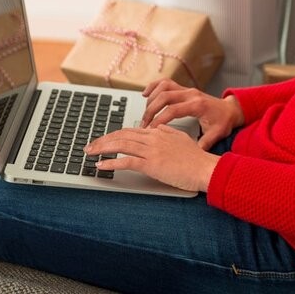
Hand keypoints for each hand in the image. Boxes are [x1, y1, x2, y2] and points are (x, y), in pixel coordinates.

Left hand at [83, 125, 219, 191]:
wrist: (205, 168)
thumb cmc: (196, 158)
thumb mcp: (182, 138)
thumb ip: (169, 131)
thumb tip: (158, 127)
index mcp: (159, 132)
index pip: (130, 130)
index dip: (114, 134)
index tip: (104, 140)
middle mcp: (153, 138)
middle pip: (121, 135)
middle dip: (103, 140)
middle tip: (89, 146)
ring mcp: (152, 150)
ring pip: (121, 145)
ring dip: (102, 148)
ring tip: (89, 153)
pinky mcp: (152, 164)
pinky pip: (126, 161)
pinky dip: (111, 163)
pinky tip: (101, 165)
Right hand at [141, 79, 244, 149]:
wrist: (231, 109)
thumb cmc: (224, 121)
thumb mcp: (217, 134)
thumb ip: (205, 143)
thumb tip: (193, 155)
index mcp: (198, 105)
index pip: (173, 110)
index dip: (160, 119)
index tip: (151, 129)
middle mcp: (191, 94)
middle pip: (165, 96)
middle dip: (151, 110)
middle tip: (144, 123)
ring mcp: (187, 90)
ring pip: (163, 86)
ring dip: (151, 98)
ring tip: (144, 112)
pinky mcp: (184, 89)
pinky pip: (166, 83)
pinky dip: (154, 86)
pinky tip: (146, 93)